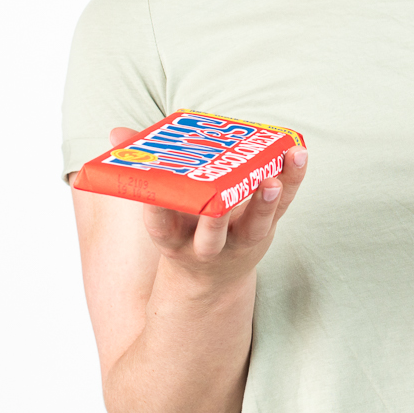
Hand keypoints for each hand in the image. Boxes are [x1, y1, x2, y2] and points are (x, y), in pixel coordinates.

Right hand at [105, 126, 309, 290]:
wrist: (211, 279)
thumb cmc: (182, 228)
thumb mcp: (159, 210)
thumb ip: (143, 170)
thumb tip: (116, 133)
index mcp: (172, 239)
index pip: (160, 226)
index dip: (156, 211)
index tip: (154, 194)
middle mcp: (206, 246)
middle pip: (211, 235)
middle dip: (216, 218)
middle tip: (221, 199)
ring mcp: (239, 242)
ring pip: (254, 227)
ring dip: (264, 202)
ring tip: (272, 178)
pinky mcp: (266, 229)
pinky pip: (282, 206)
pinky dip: (291, 180)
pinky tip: (297, 154)